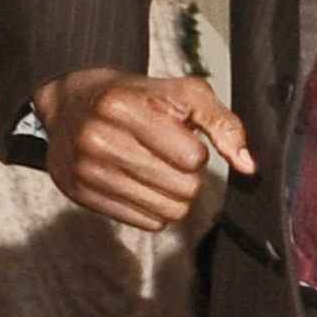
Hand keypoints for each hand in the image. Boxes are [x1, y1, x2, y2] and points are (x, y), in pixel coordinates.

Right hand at [38, 68, 249, 228]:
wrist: (68, 106)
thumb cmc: (135, 99)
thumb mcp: (181, 93)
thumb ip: (222, 123)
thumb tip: (247, 165)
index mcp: (124, 107)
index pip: (192, 157)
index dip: (195, 151)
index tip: (179, 138)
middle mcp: (98, 139)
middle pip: (184, 188)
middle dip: (187, 175)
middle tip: (167, 156)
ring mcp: (86, 170)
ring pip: (170, 212)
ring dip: (174, 195)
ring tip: (155, 169)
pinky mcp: (82, 195)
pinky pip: (148, 223)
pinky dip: (153, 207)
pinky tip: (138, 183)